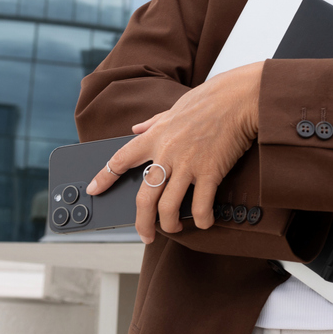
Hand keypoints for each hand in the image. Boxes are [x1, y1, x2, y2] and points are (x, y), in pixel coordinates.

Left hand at [86, 62, 262, 243]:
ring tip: (173, 228)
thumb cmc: (208, 100)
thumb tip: (136, 129)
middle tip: (145, 235)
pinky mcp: (210, 172)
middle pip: (143, 198)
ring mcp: (188, 164)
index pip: (120, 159)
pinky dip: (201, 219)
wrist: (238, 98)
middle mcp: (166, 153)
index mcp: (155, 136)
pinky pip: (201, 205)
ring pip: (168, 207)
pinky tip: (204, 220)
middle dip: (141, 222)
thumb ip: (153, 123)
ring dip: (169, 225)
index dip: (104, 176)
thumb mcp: (174, 108)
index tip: (94, 189)